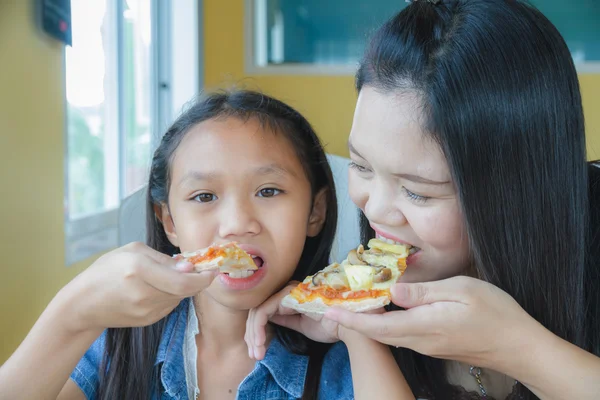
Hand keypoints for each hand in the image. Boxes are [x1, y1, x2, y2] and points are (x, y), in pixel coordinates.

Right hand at [61, 242, 217, 332]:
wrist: (84, 304)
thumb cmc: (107, 270)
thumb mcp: (133, 251)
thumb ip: (164, 258)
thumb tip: (190, 267)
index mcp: (139, 270)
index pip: (182, 280)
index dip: (203, 277)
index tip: (213, 269)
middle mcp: (144, 293)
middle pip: (185, 290)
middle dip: (197, 280)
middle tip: (203, 270)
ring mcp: (145, 311)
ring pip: (179, 297)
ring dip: (183, 287)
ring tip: (168, 277)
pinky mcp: (147, 321)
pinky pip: (170, 305)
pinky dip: (171, 295)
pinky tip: (157, 289)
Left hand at [245, 283, 342, 359]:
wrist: (344, 326)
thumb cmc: (329, 325)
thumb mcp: (301, 325)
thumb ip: (285, 320)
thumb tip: (269, 319)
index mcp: (289, 296)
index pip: (264, 311)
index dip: (256, 331)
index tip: (256, 351)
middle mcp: (285, 290)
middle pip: (257, 311)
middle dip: (252, 335)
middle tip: (254, 355)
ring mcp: (285, 292)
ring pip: (257, 312)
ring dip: (254, 335)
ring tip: (257, 352)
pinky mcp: (285, 297)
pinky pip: (263, 312)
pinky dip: (258, 328)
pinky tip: (260, 343)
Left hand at [324, 276, 541, 368]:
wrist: (520, 348)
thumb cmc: (496, 314)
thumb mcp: (462, 291)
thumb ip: (424, 292)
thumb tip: (393, 290)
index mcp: (424, 325)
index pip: (378, 325)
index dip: (352, 319)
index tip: (329, 312)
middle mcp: (420, 341)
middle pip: (379, 333)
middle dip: (353, 320)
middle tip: (333, 305)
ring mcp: (427, 346)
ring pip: (389, 335)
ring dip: (368, 322)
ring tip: (352, 305)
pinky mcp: (435, 346)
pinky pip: (401, 335)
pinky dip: (385, 324)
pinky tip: (384, 310)